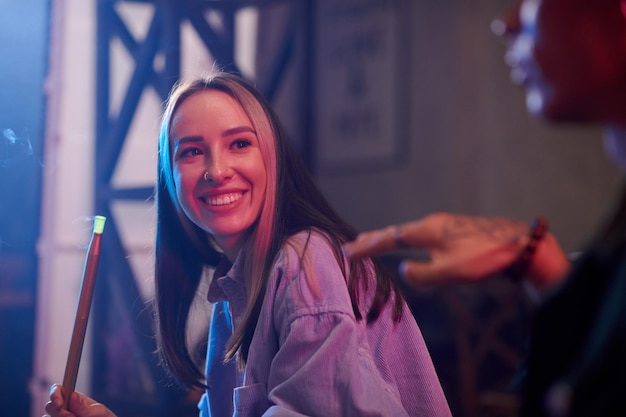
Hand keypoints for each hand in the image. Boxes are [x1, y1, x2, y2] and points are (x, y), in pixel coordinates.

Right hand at [44, 384, 116, 416]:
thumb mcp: (97, 411)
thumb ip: (83, 406)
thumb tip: (72, 395)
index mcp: (72, 397)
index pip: (57, 389)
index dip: (55, 394)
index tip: (61, 404)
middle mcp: (63, 407)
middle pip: (50, 406)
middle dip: (59, 412)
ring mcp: (59, 416)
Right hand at [343, 213, 569, 288]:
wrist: (520, 244)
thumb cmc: (485, 258)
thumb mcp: (451, 271)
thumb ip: (423, 273)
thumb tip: (403, 269)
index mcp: (427, 231)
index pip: (389, 239)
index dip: (367, 246)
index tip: (347, 252)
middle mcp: (432, 223)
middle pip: (395, 231)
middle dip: (373, 239)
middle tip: (353, 245)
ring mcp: (443, 224)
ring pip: (408, 231)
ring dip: (388, 238)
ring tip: (374, 242)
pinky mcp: (454, 230)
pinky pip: (419, 233)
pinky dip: (404, 238)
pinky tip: (408, 243)